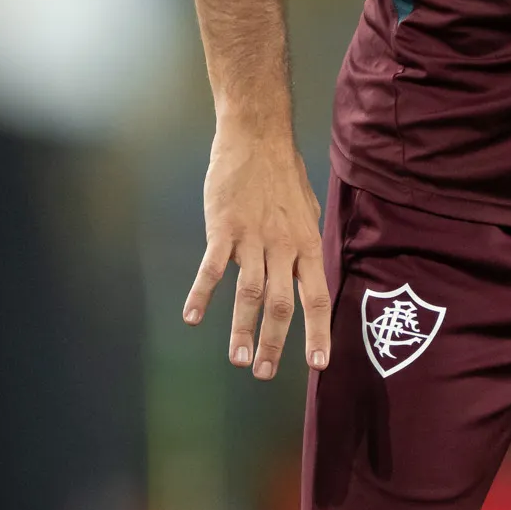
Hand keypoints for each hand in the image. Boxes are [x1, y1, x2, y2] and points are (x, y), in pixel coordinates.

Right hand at [182, 124, 330, 380]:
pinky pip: (213, 268)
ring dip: (242, 329)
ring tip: (238, 359)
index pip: (317, 297)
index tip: (318, 364)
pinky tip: (192, 318)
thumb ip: (306, 244)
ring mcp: (253, 238)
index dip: (318, 332)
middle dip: (273, 343)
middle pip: (280, 304)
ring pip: (249, 293)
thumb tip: (309, 272)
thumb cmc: (283, 173)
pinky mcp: (224, 228)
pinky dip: (202, 294)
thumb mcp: (308, 210)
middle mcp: (283, 246)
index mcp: (307, 245)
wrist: (257, 137)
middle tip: (263, 373)